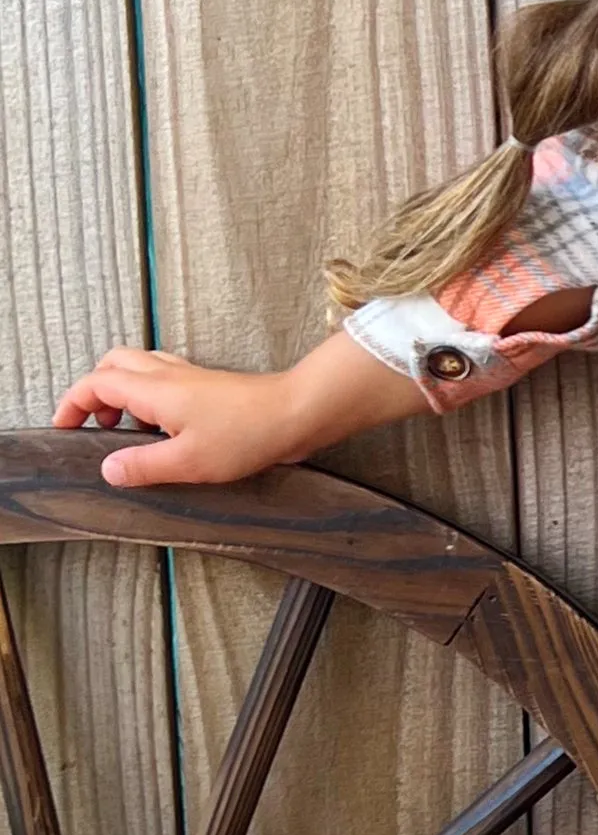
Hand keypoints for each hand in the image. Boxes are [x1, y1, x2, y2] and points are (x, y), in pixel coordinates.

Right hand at [50, 331, 417, 488]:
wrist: (298, 412)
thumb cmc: (249, 433)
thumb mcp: (189, 461)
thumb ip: (144, 466)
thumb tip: (109, 469)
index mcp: (153, 389)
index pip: (95, 383)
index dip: (72, 404)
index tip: (63, 427)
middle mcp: (168, 375)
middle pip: (113, 365)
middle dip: (94, 391)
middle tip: (95, 425)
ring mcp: (190, 377)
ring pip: (140, 368)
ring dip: (122, 391)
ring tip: (126, 429)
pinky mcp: (209, 386)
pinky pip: (165, 379)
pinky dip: (150, 395)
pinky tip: (163, 426)